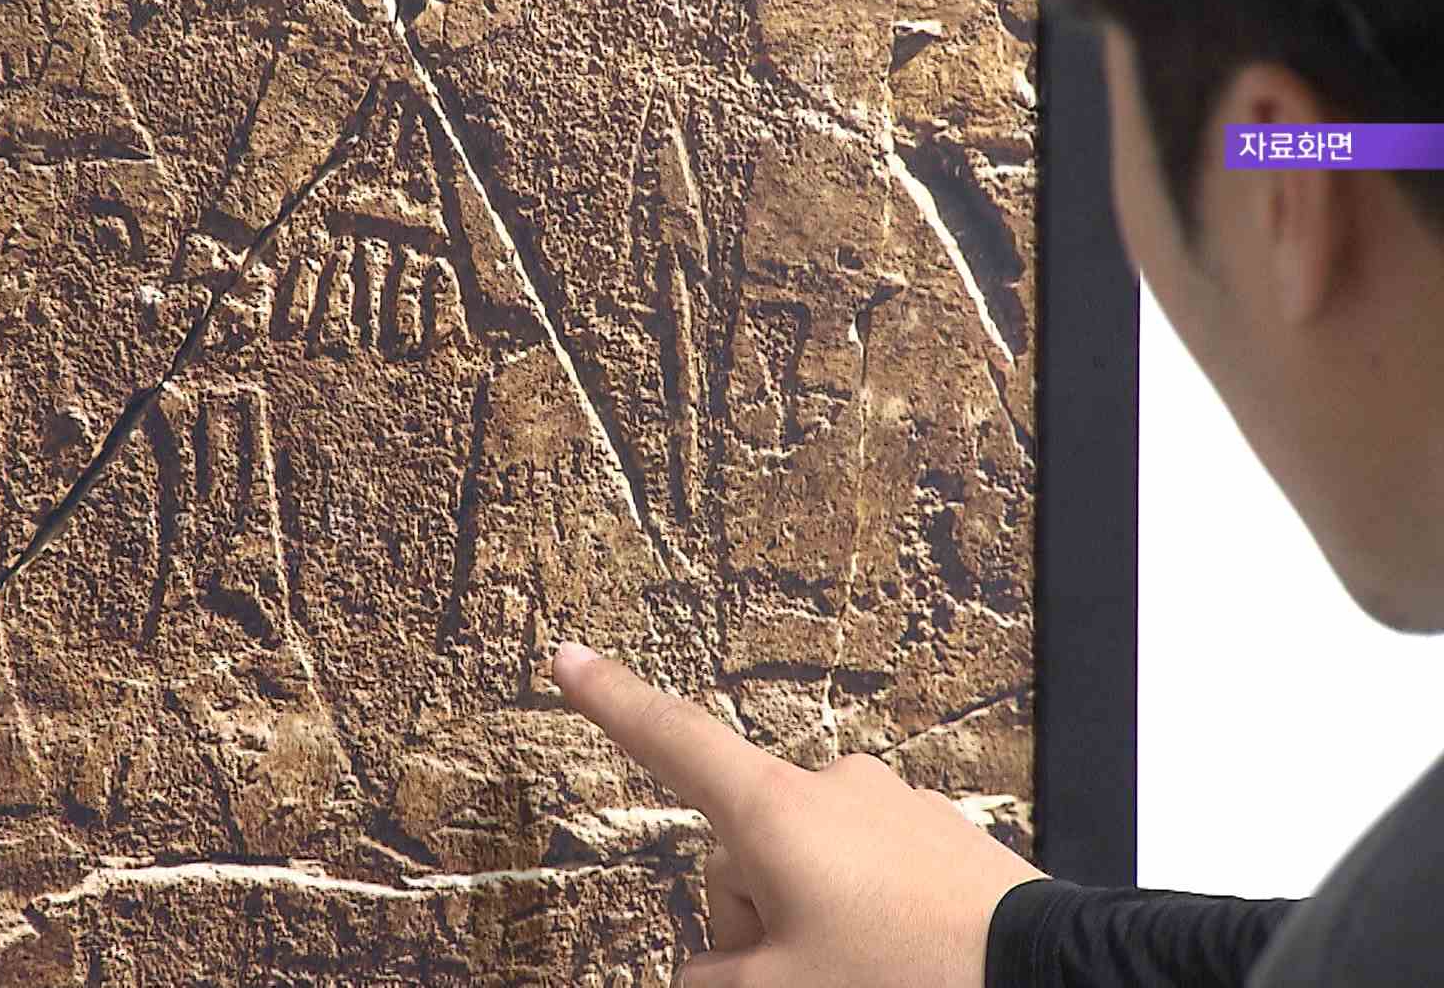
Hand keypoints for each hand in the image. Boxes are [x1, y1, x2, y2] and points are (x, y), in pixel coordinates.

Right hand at [550, 642, 1046, 987]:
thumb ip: (713, 977)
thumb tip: (714, 968)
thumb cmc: (905, 979)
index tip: (568, 658)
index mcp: (775, 811)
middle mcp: (831, 790)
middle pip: (742, 851)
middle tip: (801, 978)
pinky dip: (866, 919)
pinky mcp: (939, 837)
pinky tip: (899, 962)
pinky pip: (870, 876)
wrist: (1046, 980)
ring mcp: (891, 809)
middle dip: (751, 918)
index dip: (611, 702)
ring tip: (862, 976)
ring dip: (811, 925)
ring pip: (808, 870)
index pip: (671, 741)